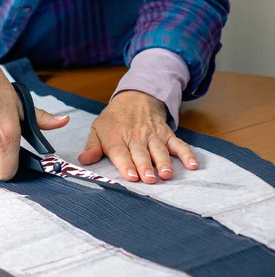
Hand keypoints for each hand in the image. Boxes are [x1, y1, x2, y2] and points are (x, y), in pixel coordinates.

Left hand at [78, 90, 197, 183]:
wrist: (136, 97)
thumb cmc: (115, 118)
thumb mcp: (99, 128)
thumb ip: (92, 146)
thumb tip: (83, 160)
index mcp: (116, 137)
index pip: (120, 152)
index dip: (126, 164)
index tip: (131, 176)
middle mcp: (135, 137)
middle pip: (141, 153)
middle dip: (145, 166)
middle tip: (149, 179)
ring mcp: (153, 135)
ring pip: (159, 149)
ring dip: (163, 161)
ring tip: (167, 174)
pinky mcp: (166, 134)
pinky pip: (178, 144)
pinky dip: (187, 154)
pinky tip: (193, 165)